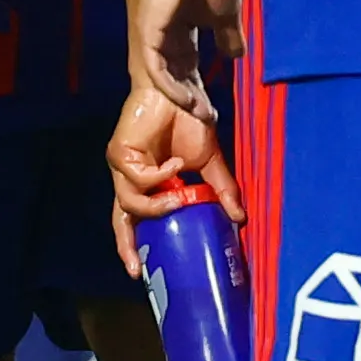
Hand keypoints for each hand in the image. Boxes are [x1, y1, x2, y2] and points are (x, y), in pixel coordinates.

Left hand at [106, 85, 238, 270]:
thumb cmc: (188, 120)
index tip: (140, 273)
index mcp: (148, 184)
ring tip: (183, 197)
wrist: (177, 86)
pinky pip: (138, 179)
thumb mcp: (209, 162)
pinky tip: (176, 164)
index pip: (134, 222)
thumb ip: (220, 189)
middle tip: (138, 267)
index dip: (133, 246)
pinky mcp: (119, 153)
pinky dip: (160, 176)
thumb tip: (241, 218)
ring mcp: (123, 167)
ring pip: (132, 204)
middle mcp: (131, 180)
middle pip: (121, 220)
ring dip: (159, 206)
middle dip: (127, 245)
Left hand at [124, 0, 240, 113]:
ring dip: (181, 100)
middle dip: (190, 103)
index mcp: (181, 35)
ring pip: (162, 79)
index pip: (188, 73)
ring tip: (200, 115)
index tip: (217, 112)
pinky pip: (156, 69)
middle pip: (174, 81)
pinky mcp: (147, 32)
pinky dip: (170, 87)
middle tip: (208, 122)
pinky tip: (188, 99)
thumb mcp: (225, 12)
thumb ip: (230, 36)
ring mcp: (153, 38)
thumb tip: (237, 57)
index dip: (201, 93)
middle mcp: (164, 40)